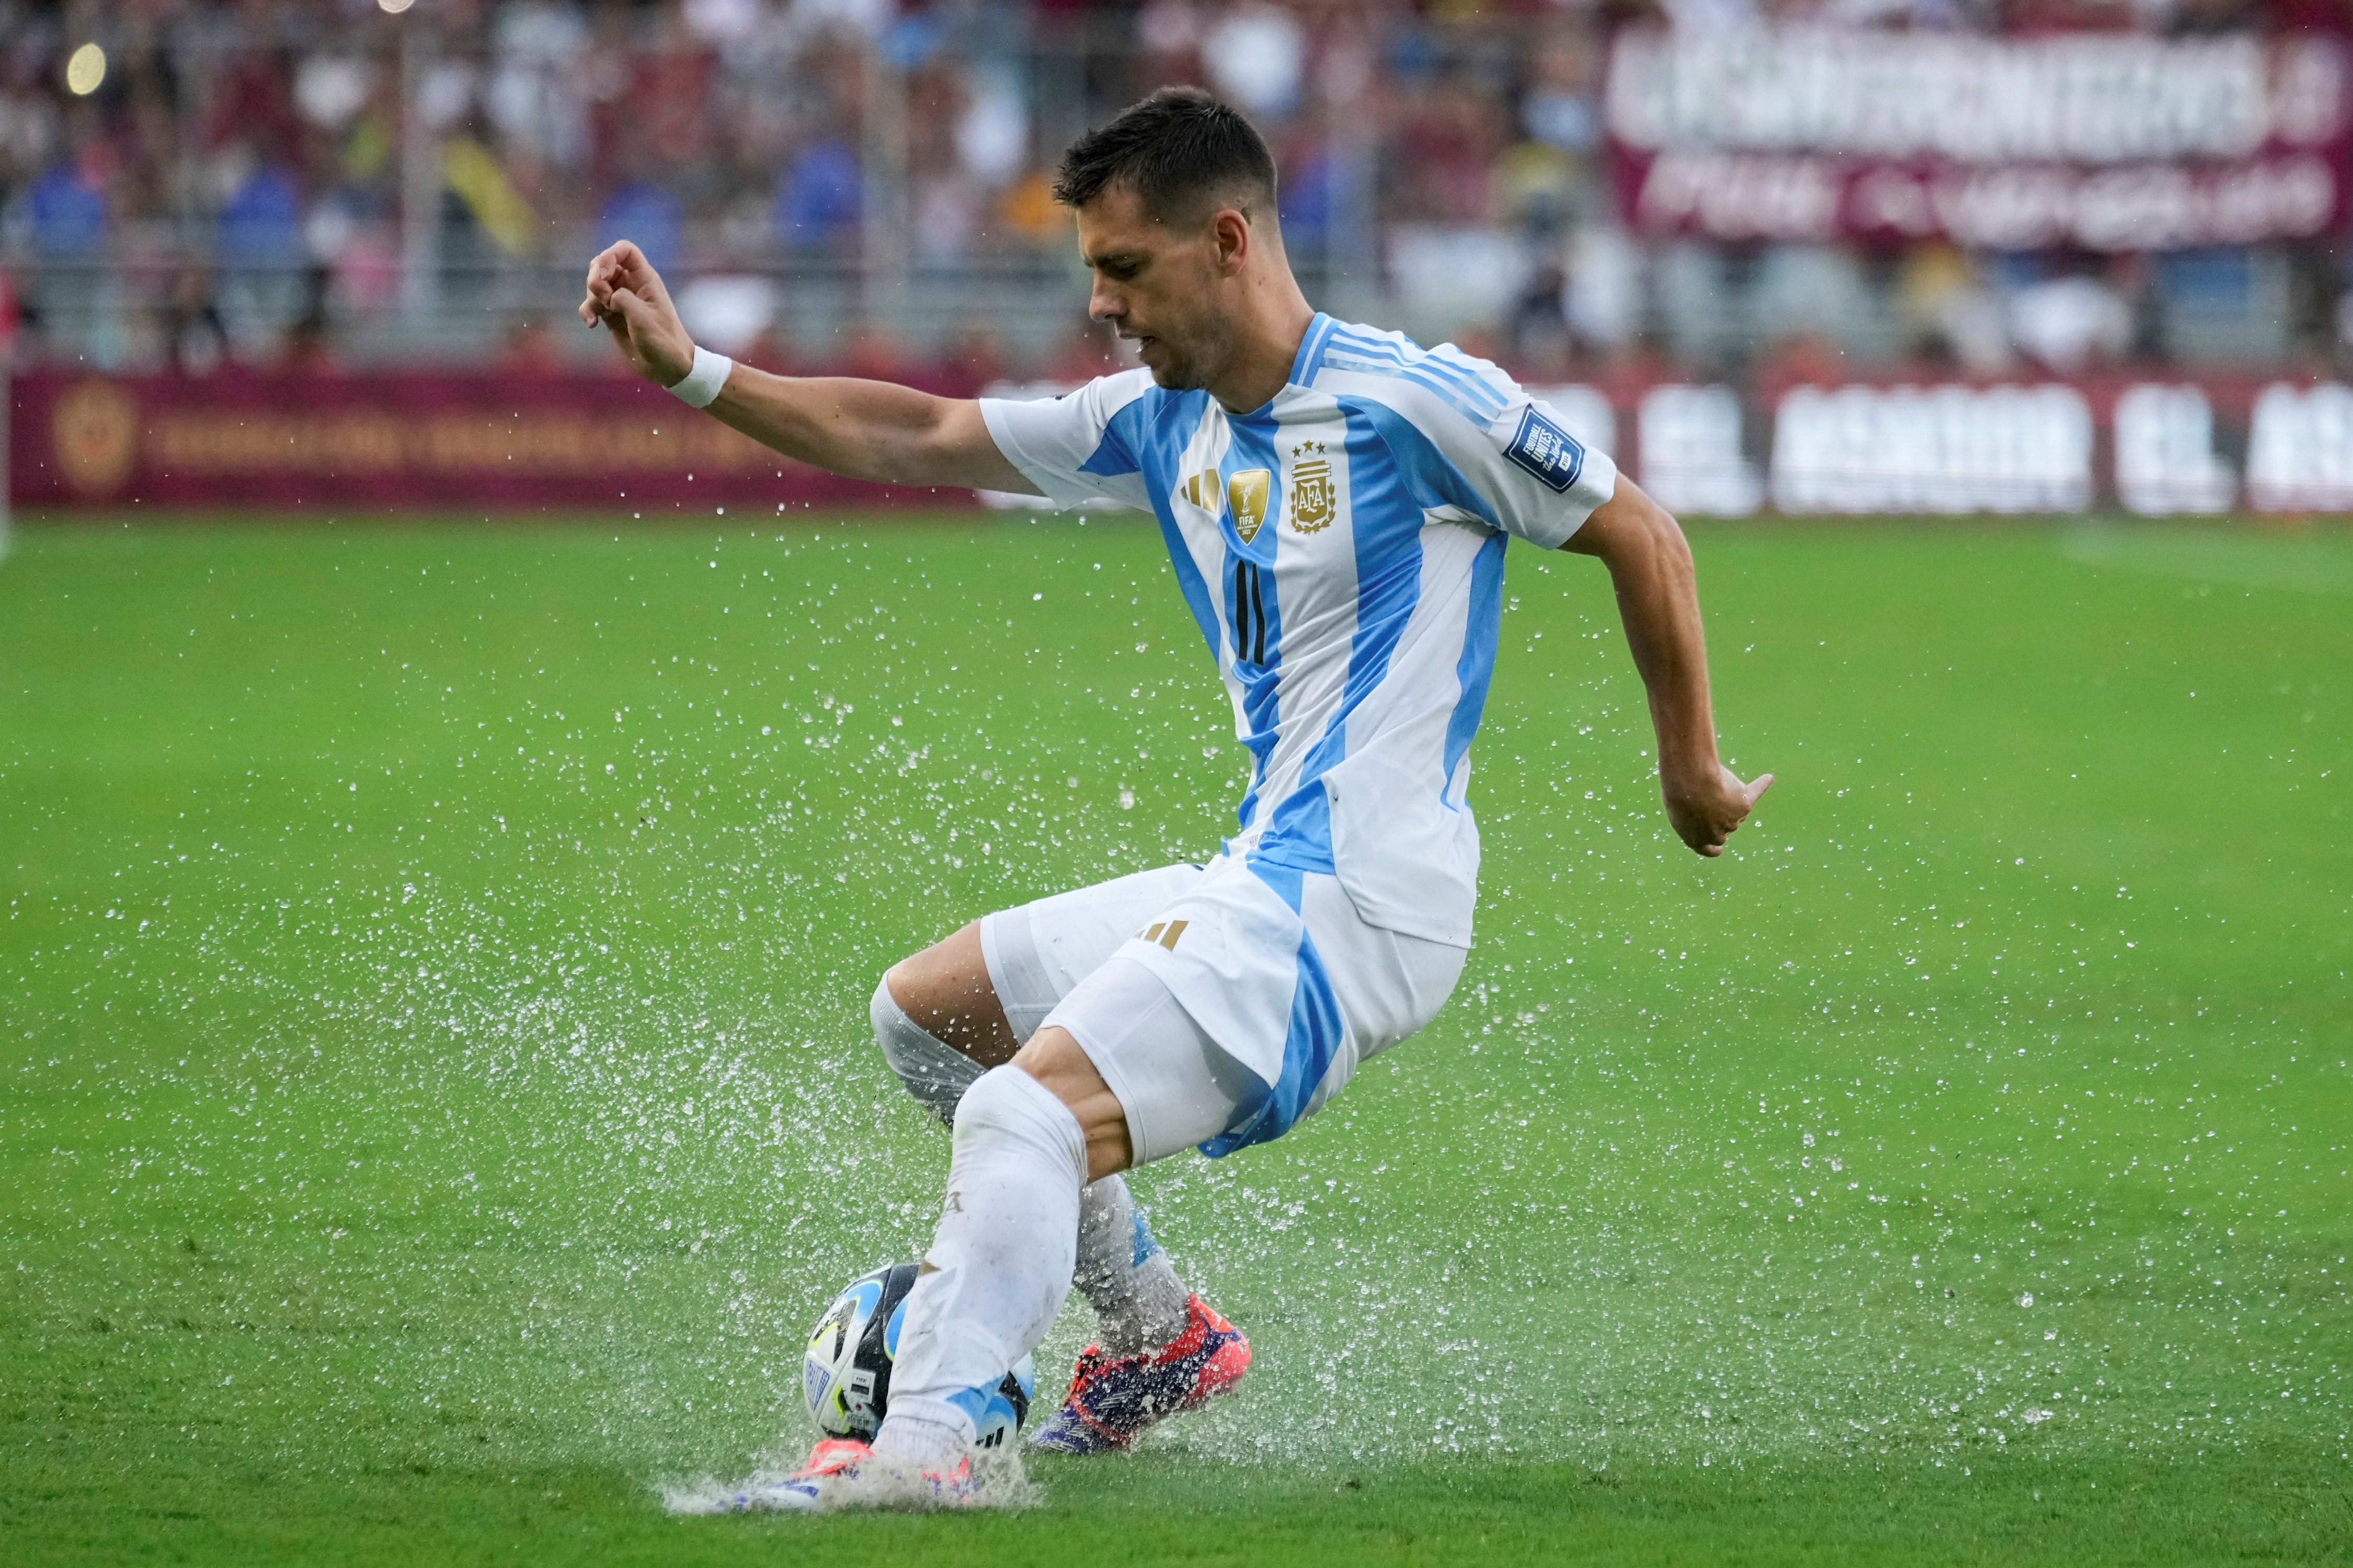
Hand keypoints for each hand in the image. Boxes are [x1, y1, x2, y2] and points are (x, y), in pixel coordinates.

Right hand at [578, 240, 693, 387]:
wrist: (667, 367)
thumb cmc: (663, 341)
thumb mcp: (643, 318)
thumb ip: (623, 299)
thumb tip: (608, 296)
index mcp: (645, 279)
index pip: (625, 250)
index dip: (609, 255)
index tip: (603, 275)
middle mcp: (632, 285)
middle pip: (603, 264)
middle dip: (595, 278)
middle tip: (603, 299)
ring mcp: (621, 299)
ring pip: (595, 284)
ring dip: (591, 297)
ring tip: (600, 315)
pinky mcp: (612, 315)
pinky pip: (592, 304)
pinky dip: (587, 311)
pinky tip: (592, 325)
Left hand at [1662, 764, 1771, 857]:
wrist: (1690, 783)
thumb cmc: (1677, 792)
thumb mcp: (1676, 806)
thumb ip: (1689, 812)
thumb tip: (1700, 805)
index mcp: (1694, 839)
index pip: (1706, 849)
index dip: (1713, 848)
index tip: (1718, 851)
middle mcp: (1715, 835)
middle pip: (1724, 828)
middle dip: (1721, 817)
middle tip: (1714, 799)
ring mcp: (1731, 821)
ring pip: (1735, 809)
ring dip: (1728, 795)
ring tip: (1715, 780)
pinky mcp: (1744, 806)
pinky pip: (1754, 792)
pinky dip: (1760, 785)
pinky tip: (1767, 779)